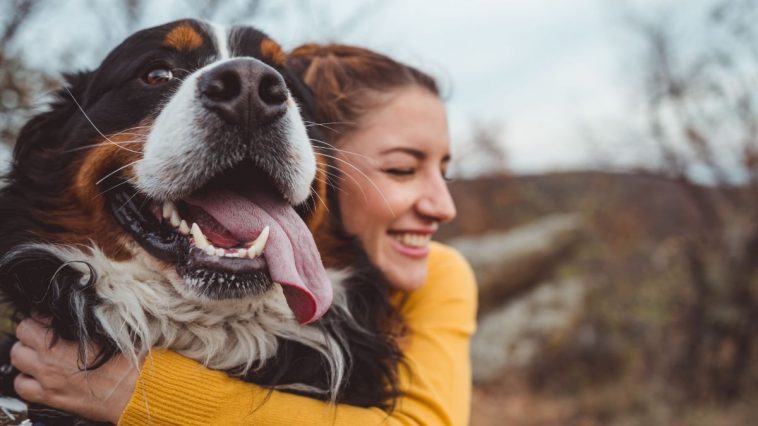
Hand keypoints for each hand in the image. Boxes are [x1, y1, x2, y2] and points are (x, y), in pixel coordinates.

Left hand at [10, 317, 140, 423]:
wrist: (135, 390)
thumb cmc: (127, 360)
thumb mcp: (108, 330)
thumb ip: (84, 322)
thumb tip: (74, 314)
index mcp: (58, 344)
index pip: (32, 321)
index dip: (42, 317)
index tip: (53, 319)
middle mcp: (47, 362)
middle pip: (21, 339)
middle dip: (31, 334)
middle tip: (46, 333)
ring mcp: (47, 382)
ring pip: (18, 362)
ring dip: (27, 355)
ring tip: (42, 353)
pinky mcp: (52, 398)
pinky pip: (23, 388)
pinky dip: (28, 380)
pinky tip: (42, 375)